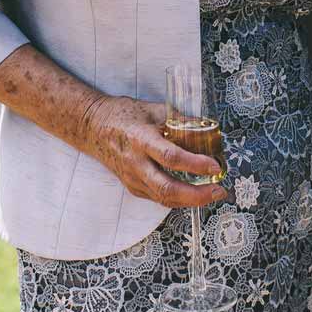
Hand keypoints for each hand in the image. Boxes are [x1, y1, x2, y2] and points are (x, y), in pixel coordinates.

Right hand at [80, 95, 226, 209]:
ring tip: (212, 194)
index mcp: (141, 140)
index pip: (170, 157)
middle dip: (197, 195)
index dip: (195, 164)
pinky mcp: (133, 187)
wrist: (93, 128)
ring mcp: (132, 179)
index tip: (214, 166)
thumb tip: (208, 129)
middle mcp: (136, 164)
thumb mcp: (154, 110)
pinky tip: (194, 194)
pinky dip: (179, 199)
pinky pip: (158, 198)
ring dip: (191, 200)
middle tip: (219, 191)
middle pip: (167, 188)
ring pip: (164, 198)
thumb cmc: (123, 115)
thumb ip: (181, 121)